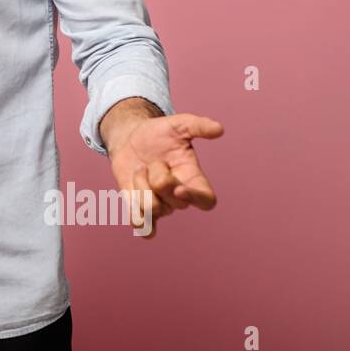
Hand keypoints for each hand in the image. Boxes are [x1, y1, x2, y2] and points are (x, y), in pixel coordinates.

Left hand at [106, 113, 222, 238]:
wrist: (130, 138)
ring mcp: (160, 203)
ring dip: (140, 186)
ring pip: (153, 210)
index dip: (196, 199)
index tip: (179, 188)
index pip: (207, 200)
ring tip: (139, 169)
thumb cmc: (158, 133)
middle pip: (175, 203)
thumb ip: (198, 126)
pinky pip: (142, 226)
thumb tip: (219, 129)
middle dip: (159, 179)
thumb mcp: (178, 124)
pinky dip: (137, 218)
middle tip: (153, 161)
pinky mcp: (140, 207)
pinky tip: (132, 199)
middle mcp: (178, 195)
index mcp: (193, 178)